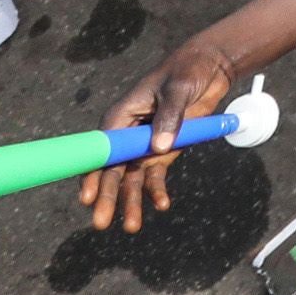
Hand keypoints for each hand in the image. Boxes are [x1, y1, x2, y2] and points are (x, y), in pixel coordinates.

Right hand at [80, 40, 243, 230]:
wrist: (209, 68)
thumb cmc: (186, 72)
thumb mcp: (177, 89)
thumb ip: (169, 117)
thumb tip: (159, 149)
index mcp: (121, 116)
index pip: (101, 150)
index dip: (92, 174)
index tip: (86, 197)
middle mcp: (127, 135)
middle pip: (113, 170)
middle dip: (107, 197)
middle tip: (101, 223)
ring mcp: (144, 146)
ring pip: (132, 179)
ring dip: (130, 202)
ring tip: (131, 227)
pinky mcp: (163, 152)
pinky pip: (155, 176)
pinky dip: (157, 191)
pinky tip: (162, 204)